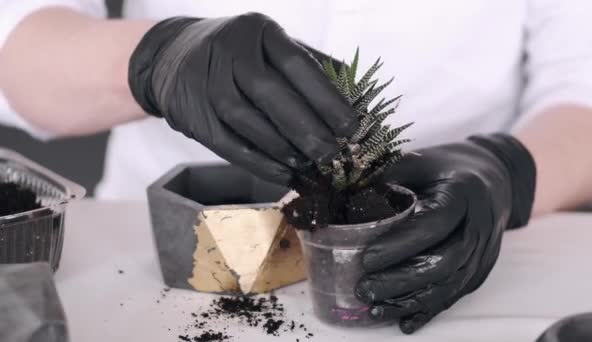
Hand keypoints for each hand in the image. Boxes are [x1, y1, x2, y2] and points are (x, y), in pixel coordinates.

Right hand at [128, 13, 356, 184]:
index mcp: (259, 31)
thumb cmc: (239, 54)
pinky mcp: (190, 112)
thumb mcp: (272, 46)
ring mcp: (204, 81)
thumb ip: (311, 66)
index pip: (297, 64)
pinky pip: (225, 143)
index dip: (326, 98)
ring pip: (244, 119)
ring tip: (308, 166)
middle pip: (269, 92)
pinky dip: (256, 162)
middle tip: (332, 154)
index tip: (351, 127)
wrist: (173, 55)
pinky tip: (281, 173)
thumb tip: (358, 94)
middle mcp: (228, 51)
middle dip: (305, 128)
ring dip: (280, 147)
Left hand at [354, 134, 535, 332]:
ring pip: (450, 285)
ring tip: (374, 308)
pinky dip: (429, 309)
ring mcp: (485, 251)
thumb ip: (385, 177)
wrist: (494, 176)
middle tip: (364, 288)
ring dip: (411, 300)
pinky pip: (456, 294)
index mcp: (465, 193)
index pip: (435, 224)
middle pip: (445, 262)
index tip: (367, 259)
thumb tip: (341, 198)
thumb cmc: (448, 167)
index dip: (401, 244)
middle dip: (402, 280)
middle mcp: (480, 225)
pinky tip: (403, 321)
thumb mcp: (418, 160)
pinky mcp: (481, 269)